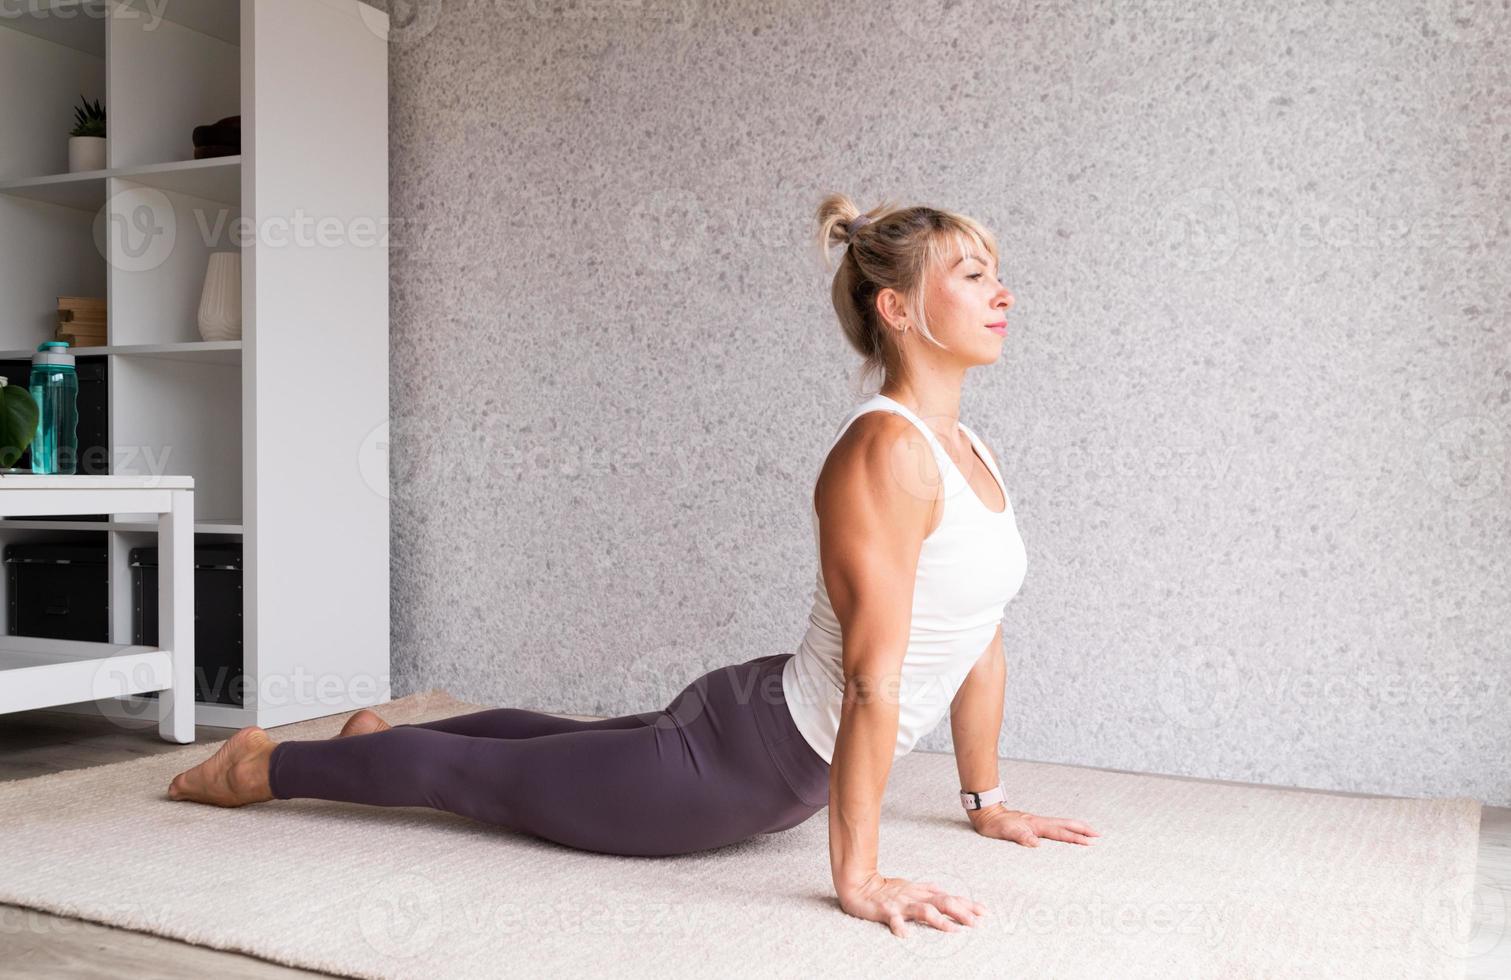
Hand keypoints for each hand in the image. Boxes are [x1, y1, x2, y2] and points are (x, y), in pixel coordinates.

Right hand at [837, 872, 986, 937]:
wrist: (858, 884)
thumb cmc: (885, 889)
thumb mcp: (910, 887)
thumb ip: (927, 889)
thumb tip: (943, 890)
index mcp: (922, 893)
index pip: (949, 897)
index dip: (968, 904)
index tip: (986, 912)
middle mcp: (915, 897)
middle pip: (942, 902)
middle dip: (961, 912)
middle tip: (978, 923)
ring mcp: (901, 904)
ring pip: (923, 910)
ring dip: (940, 921)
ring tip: (954, 931)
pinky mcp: (885, 911)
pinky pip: (893, 920)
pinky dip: (900, 927)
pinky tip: (907, 936)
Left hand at [968, 805, 1099, 846]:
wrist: (986, 814)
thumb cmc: (995, 824)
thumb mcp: (1005, 832)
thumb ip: (1020, 836)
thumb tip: (1036, 844)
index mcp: (1036, 825)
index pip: (1060, 833)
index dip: (1076, 838)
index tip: (1090, 842)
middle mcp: (1039, 823)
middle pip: (1066, 825)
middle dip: (1083, 830)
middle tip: (1099, 835)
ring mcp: (1037, 823)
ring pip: (1062, 825)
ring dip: (1076, 828)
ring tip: (1089, 834)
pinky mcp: (1033, 825)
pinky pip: (1054, 828)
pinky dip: (1065, 830)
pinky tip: (1066, 834)